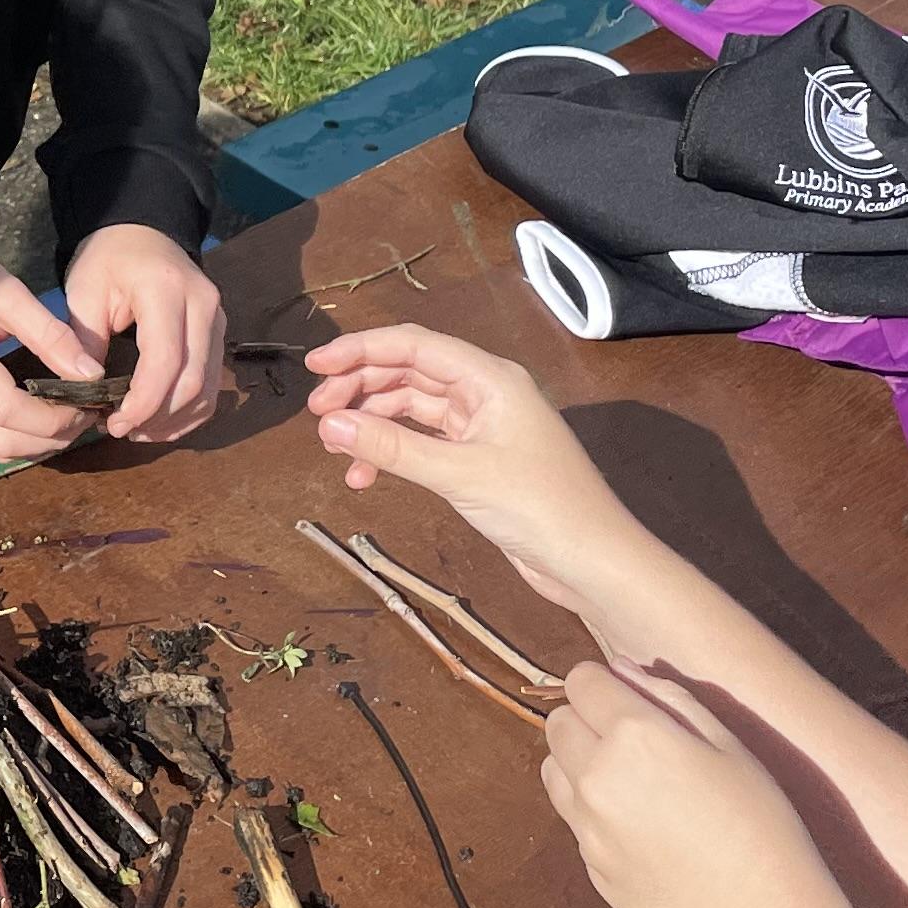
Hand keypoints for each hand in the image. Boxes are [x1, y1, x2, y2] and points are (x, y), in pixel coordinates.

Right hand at [0, 247, 98, 462]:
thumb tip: (90, 375)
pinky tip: (35, 420)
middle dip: (52, 437)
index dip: (53, 417)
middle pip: (1, 439)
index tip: (86, 404)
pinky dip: (14, 439)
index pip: (6, 408)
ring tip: (66, 419)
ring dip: (36, 444)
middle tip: (84, 415)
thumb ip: (51, 334)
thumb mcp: (11, 292)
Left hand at [61, 223, 225, 441]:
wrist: (140, 232)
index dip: (143, 401)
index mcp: (166, 289)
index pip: (165, 360)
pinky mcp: (218, 334)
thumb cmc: (107, 260)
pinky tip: (159, 422)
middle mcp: (204, 305)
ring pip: (208, 389)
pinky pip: (212, 385)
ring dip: (174, 420)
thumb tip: (85, 394)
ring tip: (136, 431)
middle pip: (193, 381)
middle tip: (119, 430)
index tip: (114, 424)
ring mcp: (218, 320)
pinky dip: (189, 412)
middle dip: (157, 416)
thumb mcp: (84, 293)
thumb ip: (85, 343)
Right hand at [304, 322, 649, 611]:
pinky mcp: (479, 461)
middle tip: (317, 416)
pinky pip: (424, 443)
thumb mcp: (459, 474)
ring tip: (336, 451)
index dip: (361, 349)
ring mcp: (482, 427)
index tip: (314, 365)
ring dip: (373, 425)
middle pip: (409, 373)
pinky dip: (393, 454)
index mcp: (490, 378)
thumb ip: (393, 447)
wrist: (593, 562)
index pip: (415, 345)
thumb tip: (328, 425)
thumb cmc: (539, 507)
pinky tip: (367, 477)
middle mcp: (485, 393)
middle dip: (361, 388)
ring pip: (413, 410)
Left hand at [540, 657, 863, 907]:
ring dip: (579, 763)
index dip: (602, 683)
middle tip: (633, 738)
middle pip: (557, 723)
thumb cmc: (763, 828)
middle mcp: (597, 777)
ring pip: (553, 770)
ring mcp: (588, 827)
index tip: (626, 695)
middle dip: (586, 719)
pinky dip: (594, 811)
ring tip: (634, 781)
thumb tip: (624, 672)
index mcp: (635, 736)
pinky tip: (645, 829)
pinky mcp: (591, 867)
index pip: (581, 682)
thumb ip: (671, 699)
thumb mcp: (731, 747)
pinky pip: (574, 820)